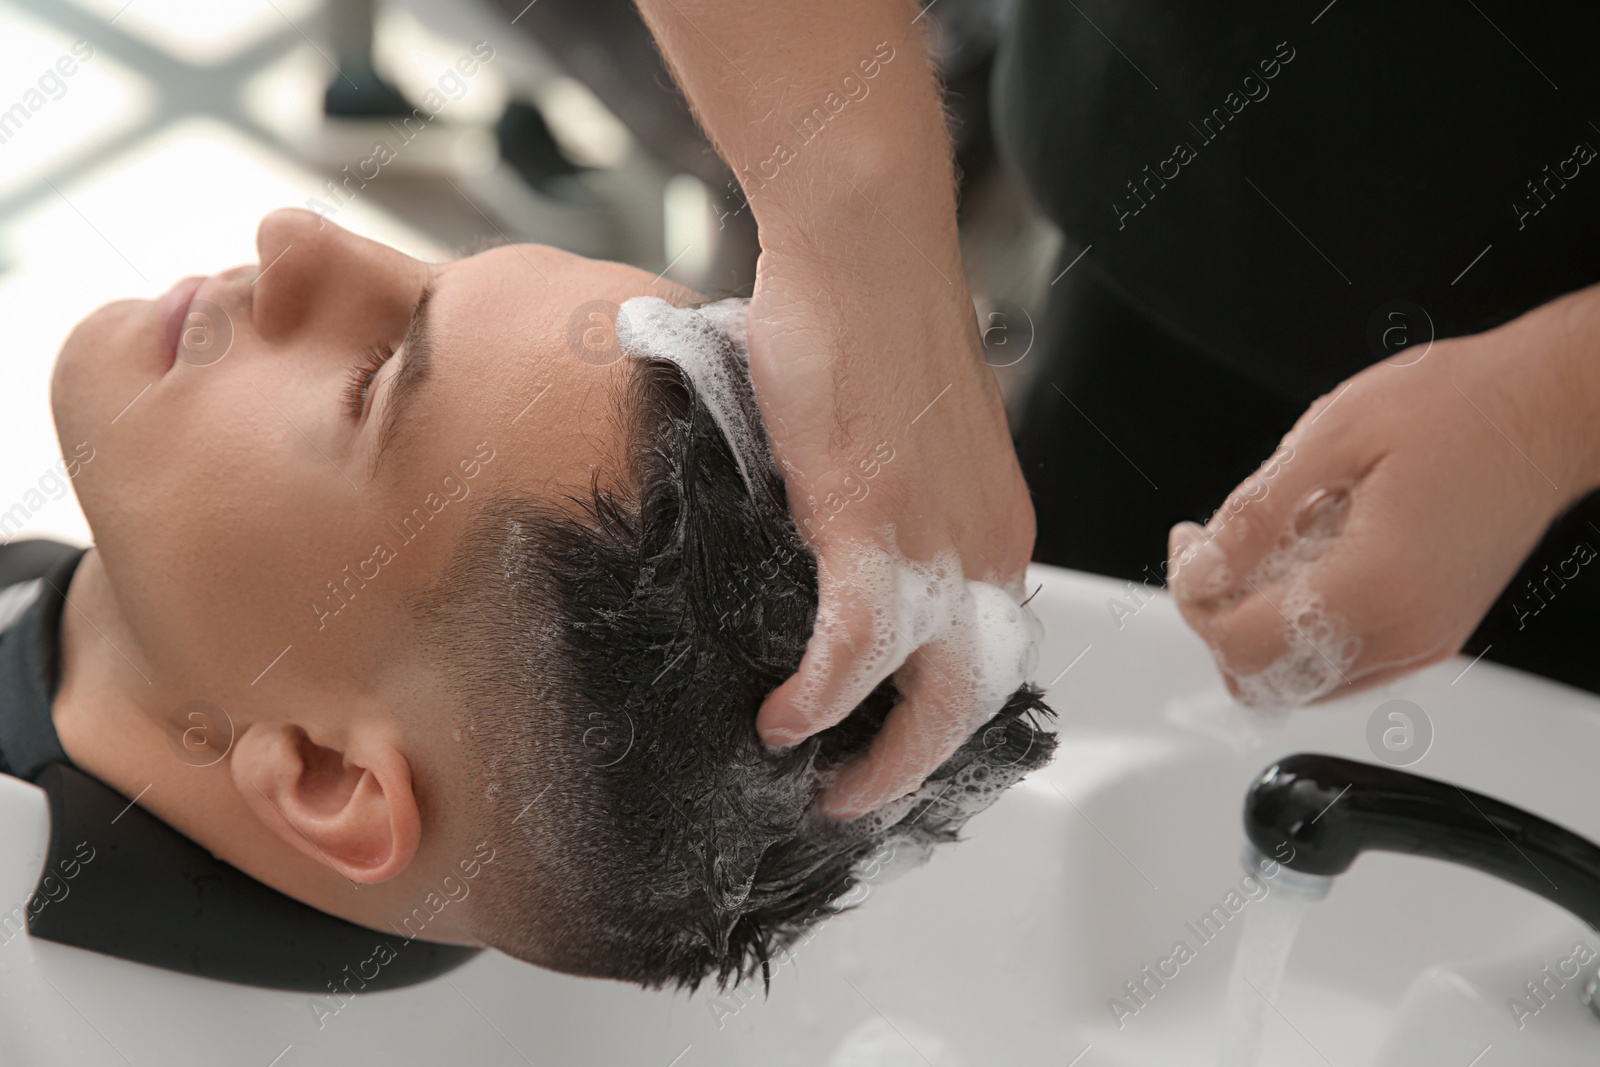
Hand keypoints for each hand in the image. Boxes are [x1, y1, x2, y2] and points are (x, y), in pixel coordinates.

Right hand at [747, 236, 1035, 819]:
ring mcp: (936, 540)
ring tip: (814, 776)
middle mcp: (985, 545)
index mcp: (995, 526)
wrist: (863, 245)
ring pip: (930, 697)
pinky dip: (819, 701)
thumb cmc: (873, 321)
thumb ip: (890, 509)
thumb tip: (832, 555)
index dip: (938, 713)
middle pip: (974, 696)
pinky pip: (856, 654)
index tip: (886, 738)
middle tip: (859, 794)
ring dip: (875, 759)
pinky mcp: (873, 523)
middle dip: (917, 764)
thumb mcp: (904, 441)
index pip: (987, 651)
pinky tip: (784, 720)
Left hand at [1167, 286, 1599, 705]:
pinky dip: (1301, 626)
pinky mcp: (1429, 634)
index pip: (1240, 641)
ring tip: (1271, 548)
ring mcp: (1422, 641)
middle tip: (1217, 550)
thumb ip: (1255, 513)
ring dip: (1258, 624)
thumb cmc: (1459, 406)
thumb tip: (1201, 567)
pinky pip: (1338, 662)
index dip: (1194, 596)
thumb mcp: (1331, 435)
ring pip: (1297, 679)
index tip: (1192, 546)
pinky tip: (1308, 561)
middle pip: (1262, 675)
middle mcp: (1404, 631)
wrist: (1546, 407)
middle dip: (1219, 616)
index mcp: (1376, 585)